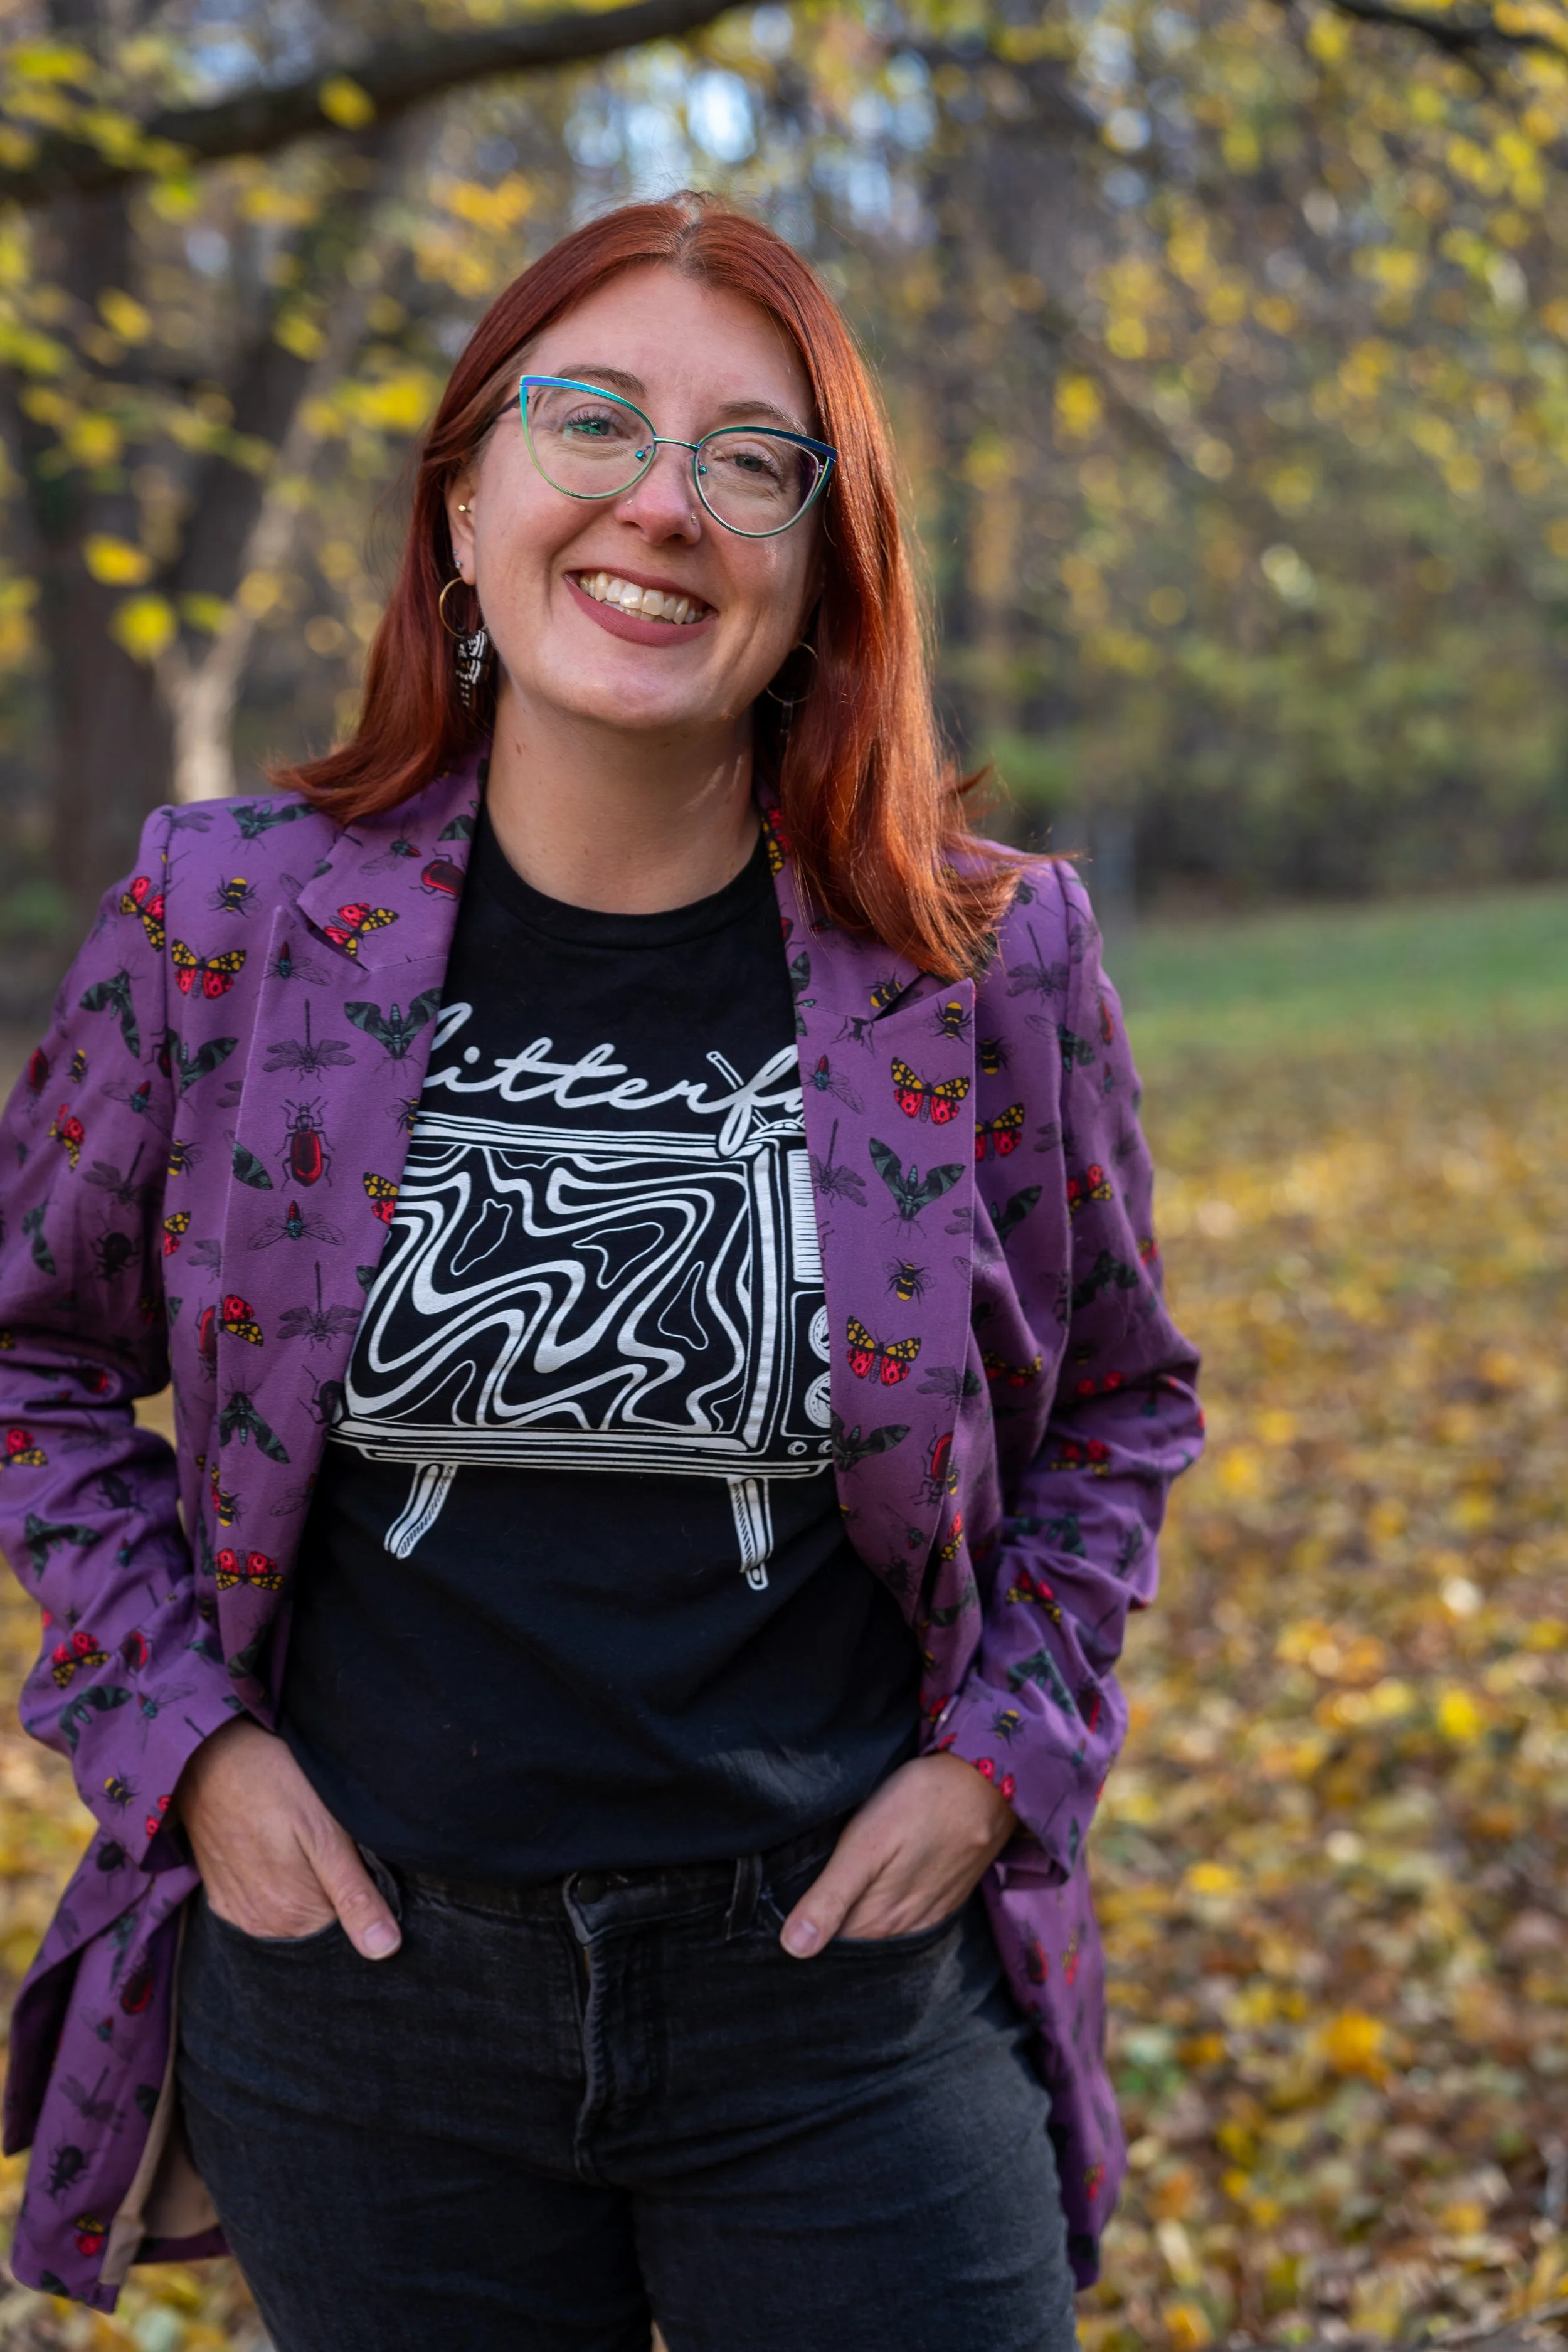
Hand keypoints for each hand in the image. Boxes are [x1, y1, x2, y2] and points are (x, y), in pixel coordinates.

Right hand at [175, 1718, 401, 1959]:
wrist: (209, 1754)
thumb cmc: (276, 1783)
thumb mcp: (327, 1831)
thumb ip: (355, 1894)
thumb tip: (385, 1949)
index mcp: (293, 1916)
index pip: (348, 1933)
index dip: (364, 1898)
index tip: (361, 1863)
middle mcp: (261, 1925)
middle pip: (319, 1926)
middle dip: (335, 1897)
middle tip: (333, 1847)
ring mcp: (237, 1911)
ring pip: (292, 1917)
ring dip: (306, 1890)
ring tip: (306, 1846)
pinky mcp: (221, 1894)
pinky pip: (263, 1906)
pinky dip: (278, 1887)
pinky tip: (281, 1853)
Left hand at [780, 1752, 1016, 1956]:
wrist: (987, 1782)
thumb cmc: (921, 1802)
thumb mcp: (866, 1842)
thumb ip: (832, 1896)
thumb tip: (794, 1949)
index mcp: (879, 1920)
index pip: (828, 1952)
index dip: (799, 1941)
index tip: (771, 1931)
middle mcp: (903, 1930)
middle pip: (854, 1947)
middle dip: (823, 1940)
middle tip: (787, 1922)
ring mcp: (927, 1917)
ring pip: (877, 1937)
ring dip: (851, 1931)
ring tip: (820, 1915)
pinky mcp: (942, 1901)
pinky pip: (902, 1925)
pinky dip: (879, 1921)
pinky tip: (864, 1905)